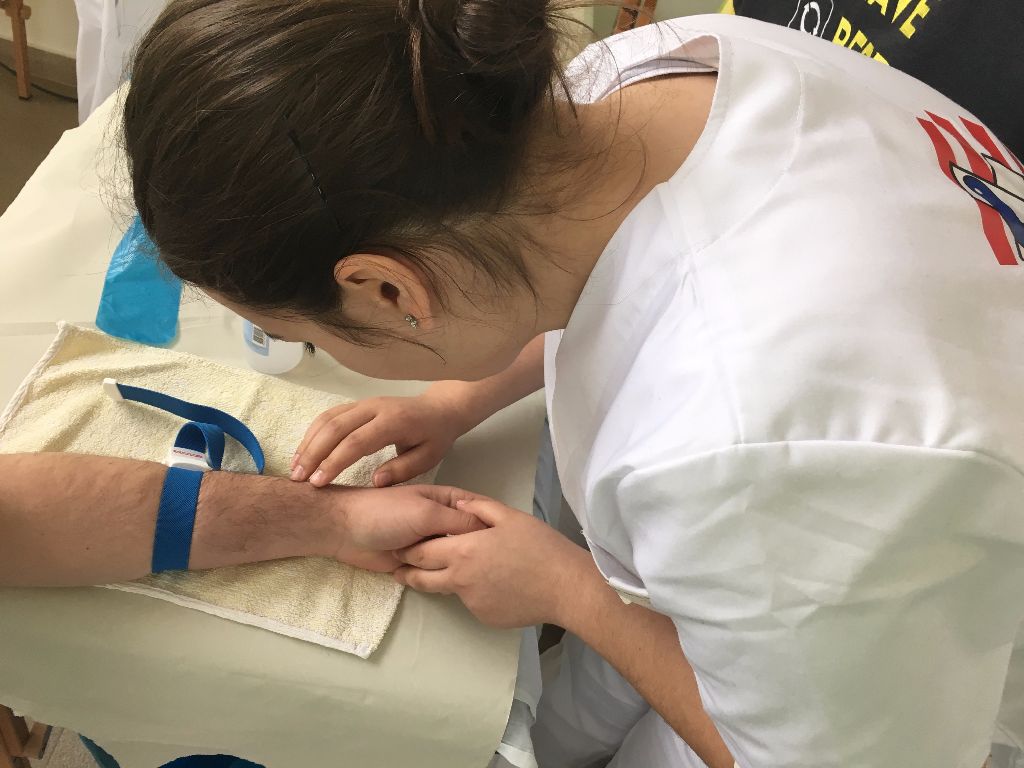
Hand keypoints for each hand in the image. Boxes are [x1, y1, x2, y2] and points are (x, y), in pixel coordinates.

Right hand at [291, 392, 471, 487]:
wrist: (439, 408)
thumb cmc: (434, 437)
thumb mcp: (428, 457)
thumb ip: (402, 470)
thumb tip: (374, 483)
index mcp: (393, 422)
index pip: (356, 442)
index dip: (334, 462)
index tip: (317, 483)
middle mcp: (375, 408)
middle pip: (335, 427)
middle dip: (313, 453)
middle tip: (298, 479)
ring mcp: (364, 403)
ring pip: (328, 419)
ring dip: (308, 443)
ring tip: (295, 469)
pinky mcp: (357, 405)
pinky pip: (329, 415)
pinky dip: (312, 433)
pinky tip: (304, 452)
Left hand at [328, 484, 484, 572]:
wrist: (343, 530)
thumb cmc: (385, 512)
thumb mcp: (427, 512)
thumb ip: (459, 521)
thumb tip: (490, 534)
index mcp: (448, 501)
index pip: (480, 515)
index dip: (494, 529)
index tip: (508, 547)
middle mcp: (442, 521)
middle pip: (470, 540)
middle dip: (478, 554)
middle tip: (489, 572)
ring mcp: (429, 544)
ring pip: (455, 560)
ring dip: (458, 569)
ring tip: (468, 581)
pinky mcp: (416, 563)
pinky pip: (436, 575)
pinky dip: (440, 581)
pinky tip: (447, 587)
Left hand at [394, 498, 591, 627]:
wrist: (566, 588)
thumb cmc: (540, 547)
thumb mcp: (510, 517)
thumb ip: (478, 507)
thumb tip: (456, 501)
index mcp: (463, 552)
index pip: (421, 553)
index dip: (407, 550)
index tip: (399, 547)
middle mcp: (460, 580)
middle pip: (423, 579)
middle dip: (408, 572)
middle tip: (400, 568)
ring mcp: (472, 603)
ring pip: (449, 591)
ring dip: (445, 581)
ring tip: (458, 571)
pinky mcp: (485, 618)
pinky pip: (472, 602)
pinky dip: (475, 592)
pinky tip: (495, 583)